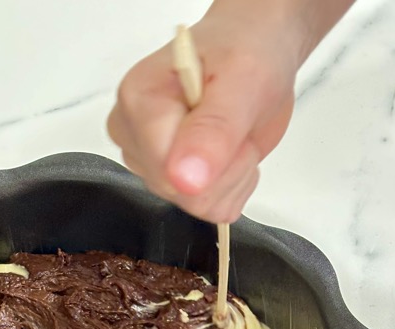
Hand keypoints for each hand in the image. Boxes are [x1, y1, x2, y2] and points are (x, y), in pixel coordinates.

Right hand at [107, 9, 299, 223]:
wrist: (258, 52)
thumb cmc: (245, 50)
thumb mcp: (241, 79)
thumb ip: (213, 130)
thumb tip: (184, 178)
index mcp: (138, 102)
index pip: (165, 171)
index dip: (211, 157)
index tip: (229, 118)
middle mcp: (136, 135)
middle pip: (179, 192)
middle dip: (224, 166)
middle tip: (234, 123)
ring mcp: (152, 162)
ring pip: (197, 204)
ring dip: (232, 174)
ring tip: (232, 133)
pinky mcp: (174, 182)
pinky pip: (211, 211)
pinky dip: (234, 185)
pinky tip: (231, 152)